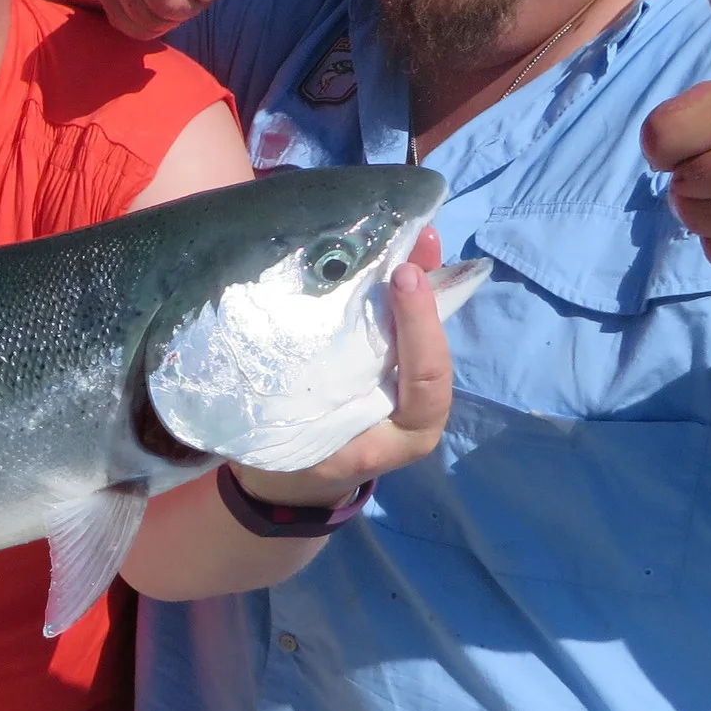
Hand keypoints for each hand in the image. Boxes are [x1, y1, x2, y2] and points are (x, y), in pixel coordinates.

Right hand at [231, 229, 455, 506]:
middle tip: (415, 239)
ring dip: (419, 278)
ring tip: (412, 232)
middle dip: (428, 290)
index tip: (399, 278)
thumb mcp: (297, 445)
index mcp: (405, 434)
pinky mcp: (392, 365)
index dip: (419, 327)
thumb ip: (302, 406)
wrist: (291, 478)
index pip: (427, 378)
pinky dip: (402, 286)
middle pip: (433, 344)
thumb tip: (277, 340)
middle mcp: (417, 409)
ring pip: (424, 328)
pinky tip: (399, 244)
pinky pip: (403, 323)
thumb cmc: (291, 462)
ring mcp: (406, 385)